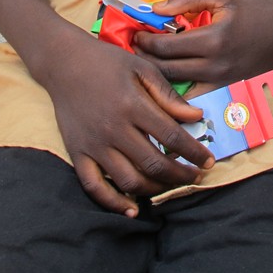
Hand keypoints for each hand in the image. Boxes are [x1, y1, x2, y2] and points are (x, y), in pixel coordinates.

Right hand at [44, 30, 214, 214]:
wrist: (65, 63)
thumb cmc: (107, 62)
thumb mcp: (142, 69)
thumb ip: (168, 95)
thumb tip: (195, 116)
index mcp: (133, 106)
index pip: (171, 137)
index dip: (194, 153)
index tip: (208, 161)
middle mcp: (114, 130)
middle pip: (153, 164)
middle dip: (180, 175)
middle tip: (195, 177)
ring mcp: (94, 145)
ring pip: (129, 181)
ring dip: (155, 189)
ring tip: (170, 185)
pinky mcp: (77, 154)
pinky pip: (95, 187)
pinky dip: (113, 203)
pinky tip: (132, 209)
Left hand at [133, 0, 272, 86]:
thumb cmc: (252, 9)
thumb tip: (156, 8)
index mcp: (212, 40)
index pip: (166, 47)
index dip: (145, 41)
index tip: (136, 33)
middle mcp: (215, 66)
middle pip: (166, 70)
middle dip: (146, 59)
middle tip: (137, 47)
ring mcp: (220, 82)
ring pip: (176, 87)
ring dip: (158, 75)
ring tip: (149, 61)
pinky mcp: (224, 89)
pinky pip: (193, 96)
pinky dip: (177, 89)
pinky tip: (169, 78)